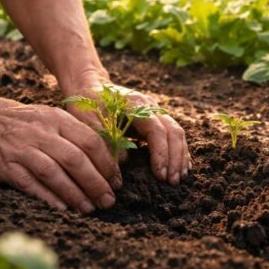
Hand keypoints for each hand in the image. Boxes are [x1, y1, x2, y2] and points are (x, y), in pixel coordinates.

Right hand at [0, 95, 121, 212]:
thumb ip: (75, 135)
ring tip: (88, 208)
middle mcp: (41, 132)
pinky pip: (29, 183)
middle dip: (95, 182)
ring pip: (53, 172)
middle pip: (75, 159)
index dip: (106, 163)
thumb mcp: (51, 118)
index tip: (116, 181)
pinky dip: (47, 197)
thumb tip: (107, 163)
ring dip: (74, 193)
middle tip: (107, 200)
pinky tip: (62, 208)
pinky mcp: (5, 165)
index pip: (90, 141)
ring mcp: (22, 148)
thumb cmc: (25, 123)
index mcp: (57, 118)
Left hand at [65, 78, 190, 185]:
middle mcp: (151, 107)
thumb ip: (104, 138)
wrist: (91, 86)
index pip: (157, 130)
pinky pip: (173, 136)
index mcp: (136, 104)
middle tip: (172, 182)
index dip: (161, 154)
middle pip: (173, 132)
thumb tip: (125, 161)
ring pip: (177, 134)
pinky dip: (179, 152)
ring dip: (179, 157)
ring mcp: (155, 113)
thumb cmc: (87, 102)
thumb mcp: (88, 118)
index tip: (160, 175)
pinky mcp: (154, 121)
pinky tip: (180, 168)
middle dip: (175, 159)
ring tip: (177, 179)